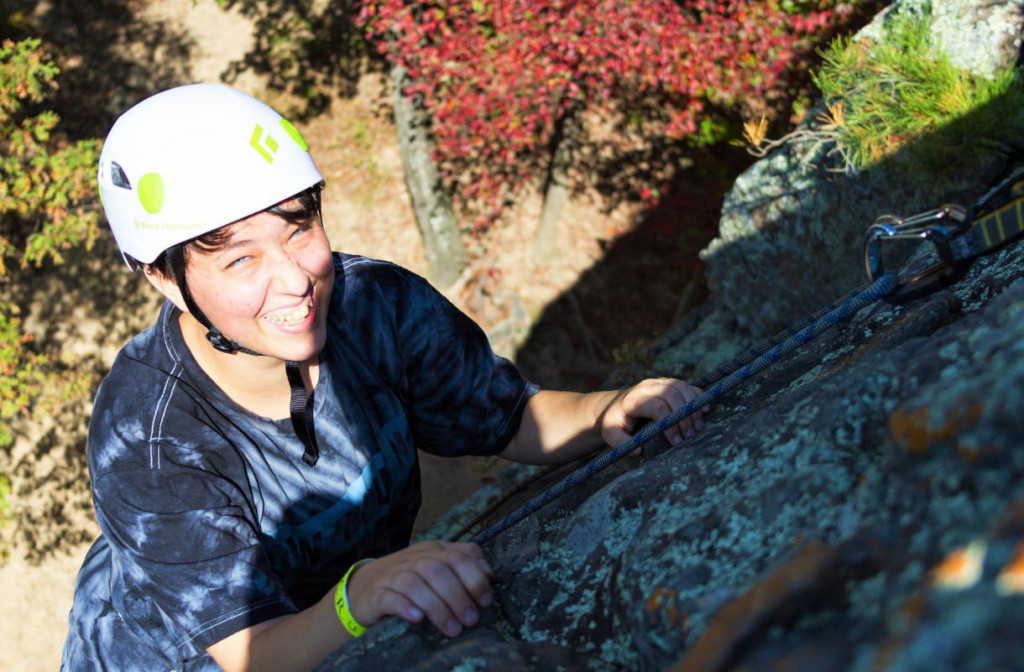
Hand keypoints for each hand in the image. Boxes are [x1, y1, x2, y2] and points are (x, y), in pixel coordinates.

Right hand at [346, 541, 493, 637]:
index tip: (484, 601)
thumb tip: (490, 573)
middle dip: (458, 596)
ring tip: (453, 629)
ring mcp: (393, 575)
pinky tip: (418, 619)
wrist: (365, 585)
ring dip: (438, 607)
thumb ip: (463, 562)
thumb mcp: (437, 563)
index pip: (459, 555)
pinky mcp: (376, 594)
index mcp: (433, 550)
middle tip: (471, 620)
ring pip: (415, 585)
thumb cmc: (411, 577)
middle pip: (438, 570)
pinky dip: (406, 607)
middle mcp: (414, 559)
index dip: (475, 577)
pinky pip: (390, 598)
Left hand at [598, 377, 708, 448]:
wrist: (614, 405)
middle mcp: (647, 386)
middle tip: (691, 435)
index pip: (657, 406)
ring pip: (681, 387)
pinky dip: (697, 395)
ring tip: (698, 427)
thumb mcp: (610, 433)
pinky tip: (704, 410)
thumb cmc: (615, 422)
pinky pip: (686, 385)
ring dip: (693, 406)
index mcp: (633, 399)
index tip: (676, 442)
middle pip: (672, 394)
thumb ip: (620, 442)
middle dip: (685, 415)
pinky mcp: (668, 382)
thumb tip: (638, 451)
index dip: (670, 424)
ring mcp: (658, 382)